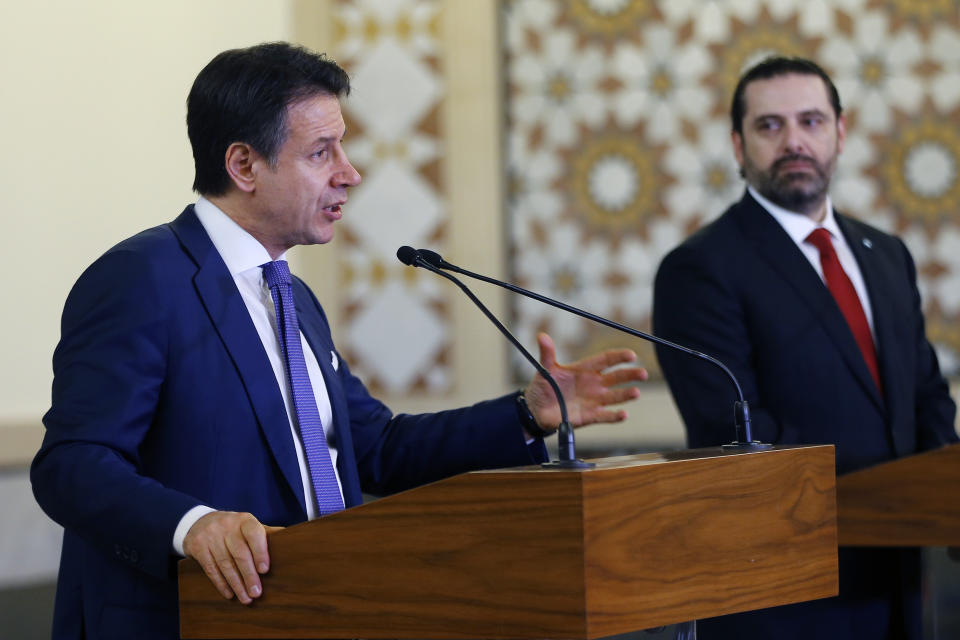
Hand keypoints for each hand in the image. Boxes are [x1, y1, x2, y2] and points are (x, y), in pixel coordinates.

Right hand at [182, 510, 282, 604]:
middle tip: (257, 593)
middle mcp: (227, 526)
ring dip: (237, 584)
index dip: (260, 552)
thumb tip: (293, 537)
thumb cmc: (233, 528)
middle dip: (249, 575)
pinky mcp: (198, 548)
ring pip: (225, 564)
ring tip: (246, 598)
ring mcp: (210, 536)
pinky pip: (211, 569)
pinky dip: (221, 584)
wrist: (199, 522)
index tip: (265, 570)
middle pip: (239, 553)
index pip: (254, 534)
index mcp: (244, 520)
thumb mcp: (248, 526)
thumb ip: (267, 533)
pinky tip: (230, 594)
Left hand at [524, 332, 646, 431]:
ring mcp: (593, 400)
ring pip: (614, 396)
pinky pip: (605, 416)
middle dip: (630, 374)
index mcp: (584, 369)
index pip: (605, 360)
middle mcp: (593, 384)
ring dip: (626, 395)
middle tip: (642, 373)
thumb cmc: (543, 387)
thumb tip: (542, 336)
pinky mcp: (590, 416)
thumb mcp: (545, 370)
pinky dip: (615, 416)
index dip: (619, 357)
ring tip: (636, 393)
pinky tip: (623, 414)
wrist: (536, 410)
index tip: (631, 355)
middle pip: (616, 377)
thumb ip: (547, 354)